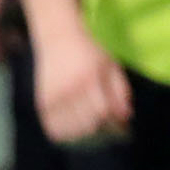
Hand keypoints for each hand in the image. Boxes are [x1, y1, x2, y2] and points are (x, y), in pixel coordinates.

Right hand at [33, 29, 133, 146]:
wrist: (58, 36)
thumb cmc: (89, 50)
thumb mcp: (110, 64)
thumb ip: (120, 90)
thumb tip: (126, 116)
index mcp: (90, 77)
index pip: (103, 111)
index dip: (113, 123)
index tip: (119, 126)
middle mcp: (70, 87)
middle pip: (88, 123)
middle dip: (101, 129)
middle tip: (105, 126)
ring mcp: (55, 95)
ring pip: (72, 129)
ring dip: (84, 133)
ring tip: (90, 127)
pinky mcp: (43, 101)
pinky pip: (55, 128)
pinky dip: (65, 133)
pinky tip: (73, 127)